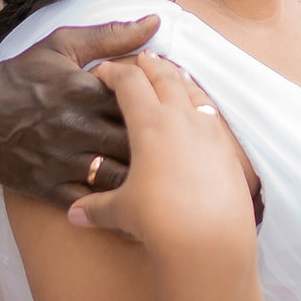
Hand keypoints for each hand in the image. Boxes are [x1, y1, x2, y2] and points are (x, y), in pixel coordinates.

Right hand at [0, 16, 159, 205]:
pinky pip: (87, 202)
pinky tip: (124, 200)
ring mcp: (62, 159)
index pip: (139, 101)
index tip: (165, 109)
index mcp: (86, 91)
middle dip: (156, 145)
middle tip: (168, 146)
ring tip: (154, 173)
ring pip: (117, 175)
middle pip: (134, 141)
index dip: (158, 107)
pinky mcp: (47, 186)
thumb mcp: (64, 45)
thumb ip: (111, 35)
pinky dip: (108, 205)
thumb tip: (154, 22)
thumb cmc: (22, 75)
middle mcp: (77, 126)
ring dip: (139, 175)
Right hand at [68, 53, 255, 259]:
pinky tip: (196, 111)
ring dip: (178, 78)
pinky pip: (210, 113)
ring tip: (171, 73)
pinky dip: (199, 103)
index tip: (104, 72)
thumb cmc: (161, 221)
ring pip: (191, 90)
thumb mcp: (122, 212)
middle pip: (164, 76)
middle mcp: (180, 117)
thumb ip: (96, 207)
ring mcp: (207, 129)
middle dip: (149, 64)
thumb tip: (74, 215)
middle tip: (141, 59)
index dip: (114, 72)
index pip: (129, 82)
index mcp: (149, 123)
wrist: (211, 241)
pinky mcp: (226, 147)